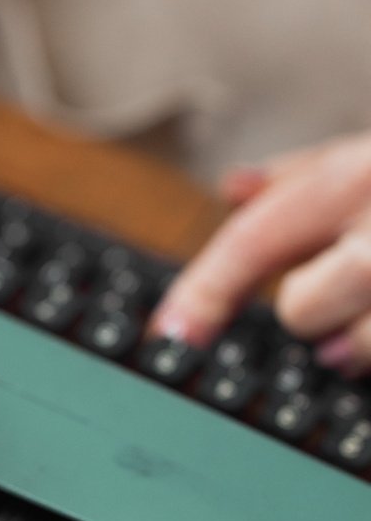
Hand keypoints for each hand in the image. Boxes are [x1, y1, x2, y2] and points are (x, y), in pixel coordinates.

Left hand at [148, 132, 370, 375]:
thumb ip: (305, 175)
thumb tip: (235, 188)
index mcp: (358, 176)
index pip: (253, 240)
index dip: (202, 295)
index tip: (169, 334)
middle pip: (298, 308)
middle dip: (309, 312)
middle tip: (339, 291)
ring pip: (349, 346)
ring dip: (358, 342)